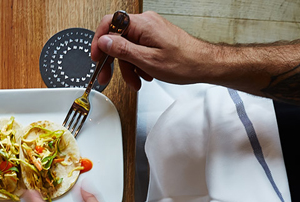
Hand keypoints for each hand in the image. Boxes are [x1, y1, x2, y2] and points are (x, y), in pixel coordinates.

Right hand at [90, 11, 215, 89]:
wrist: (204, 64)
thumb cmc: (184, 62)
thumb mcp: (147, 60)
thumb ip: (123, 50)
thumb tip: (104, 41)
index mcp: (142, 24)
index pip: (109, 24)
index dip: (98, 41)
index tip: (96, 57)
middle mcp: (146, 23)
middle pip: (117, 38)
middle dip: (113, 61)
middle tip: (107, 77)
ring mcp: (150, 30)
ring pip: (127, 47)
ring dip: (128, 67)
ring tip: (136, 81)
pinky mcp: (155, 37)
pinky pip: (138, 49)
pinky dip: (137, 63)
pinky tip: (143, 74)